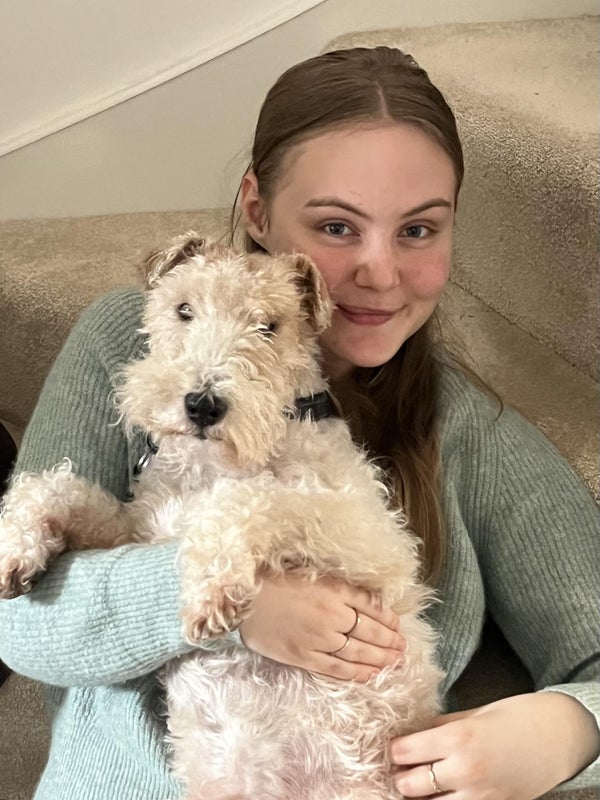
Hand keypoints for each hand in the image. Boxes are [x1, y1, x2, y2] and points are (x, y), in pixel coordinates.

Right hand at [239, 571, 404, 681]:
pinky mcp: (304, 656)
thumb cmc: (275, 580)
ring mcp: (318, 639)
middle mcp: (331, 615)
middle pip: (369, 632)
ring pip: (357, 652)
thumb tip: (371, 600)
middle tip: (403, 648)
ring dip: (380, 658)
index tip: (399, 626)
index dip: (388, 619)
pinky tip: (370, 675)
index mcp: (334, 590)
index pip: (371, 607)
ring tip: (395, 662)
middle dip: (390, 641)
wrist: (242, 599)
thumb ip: (342, 586)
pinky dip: (356, 672)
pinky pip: (336, 668)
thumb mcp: (313, 573)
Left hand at [390, 692, 599, 797]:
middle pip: (409, 785)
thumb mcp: (471, 714)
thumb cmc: (515, 716)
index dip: (394, 750)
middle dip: (401, 776)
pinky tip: (442, 794)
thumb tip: (409, 734)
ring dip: (420, 797)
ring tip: (419, 784)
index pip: (404, 752)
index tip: (393, 747)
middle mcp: (464, 770)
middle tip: (402, 768)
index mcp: (457, 738)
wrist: (557, 736)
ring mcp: (479, 796)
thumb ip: (438, 726)